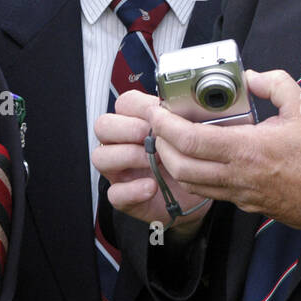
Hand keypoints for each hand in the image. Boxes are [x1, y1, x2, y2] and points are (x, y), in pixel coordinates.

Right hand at [93, 91, 212, 237]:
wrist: (200, 188)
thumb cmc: (190, 157)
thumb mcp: (188, 133)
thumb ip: (179, 117)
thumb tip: (178, 105)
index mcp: (136, 122)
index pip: (122, 104)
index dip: (137, 107)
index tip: (158, 115)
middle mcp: (123, 143)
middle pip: (103, 126)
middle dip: (127, 129)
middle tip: (151, 137)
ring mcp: (120, 170)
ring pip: (100, 157)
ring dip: (127, 156)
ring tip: (154, 161)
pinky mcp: (125, 196)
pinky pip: (114, 193)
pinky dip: (132, 190)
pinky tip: (152, 187)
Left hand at [145, 69, 300, 230]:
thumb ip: (273, 83)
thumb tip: (249, 78)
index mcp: (248, 149)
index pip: (190, 141)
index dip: (165, 126)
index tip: (155, 112)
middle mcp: (239, 176)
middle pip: (180, 167)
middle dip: (162, 146)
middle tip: (159, 127)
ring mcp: (243, 195)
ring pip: (193, 184)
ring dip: (175, 164)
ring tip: (174, 143)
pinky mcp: (249, 206)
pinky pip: (213, 193)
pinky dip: (198, 176)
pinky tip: (202, 160)